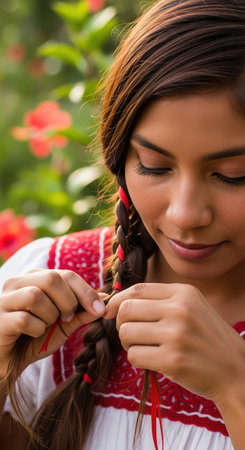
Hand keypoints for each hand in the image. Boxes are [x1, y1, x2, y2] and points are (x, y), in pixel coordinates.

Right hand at [0, 269, 105, 377]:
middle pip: (52, 279)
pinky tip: (31, 334)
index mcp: (34, 278)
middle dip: (68, 302)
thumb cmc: (34, 340)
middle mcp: (17, 282)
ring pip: (36, 296)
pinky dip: (35, 329)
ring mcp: (5, 299)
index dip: (86, 291)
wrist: (8, 363)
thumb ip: (81, 311)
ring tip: (44, 326)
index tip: (100, 308)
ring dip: (49, 316)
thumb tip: (105, 299)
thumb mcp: (63, 325)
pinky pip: (24, 319)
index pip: (66, 274)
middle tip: (66, 319)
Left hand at [105, 283, 244, 402]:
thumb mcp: (193, 307)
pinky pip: (134, 355)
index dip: (117, 300)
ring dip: (127, 343)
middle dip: (120, 323)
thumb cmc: (208, 339)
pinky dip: (137, 359)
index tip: (111, 311)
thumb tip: (119, 302)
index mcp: (184, 293)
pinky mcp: (172, 360)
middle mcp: (179, 310)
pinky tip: (151, 360)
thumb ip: (161, 301)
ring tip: (142, 347)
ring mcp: (176, 335)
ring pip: (126, 333)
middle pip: (126, 309)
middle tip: (130, 334)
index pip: (137, 289)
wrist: (236, 371)